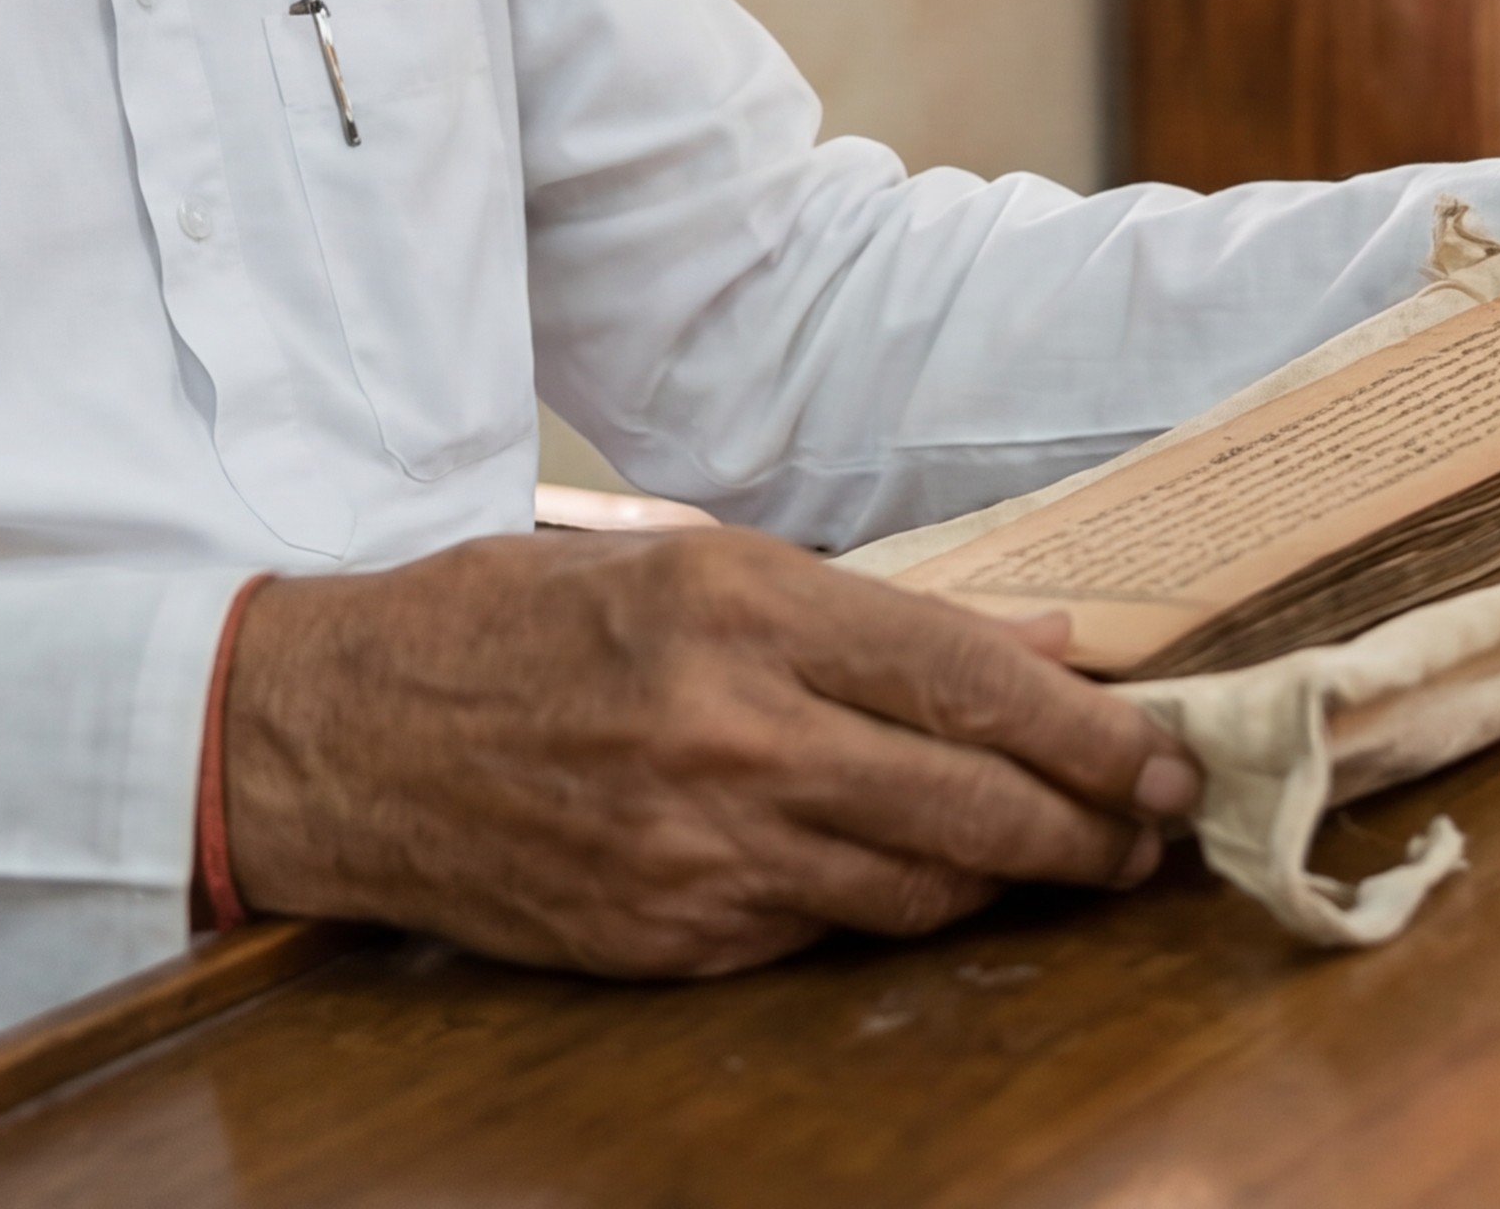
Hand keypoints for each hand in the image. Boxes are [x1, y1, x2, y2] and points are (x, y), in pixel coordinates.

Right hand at [221, 527, 1196, 973]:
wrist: (336, 738)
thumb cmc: (503, 625)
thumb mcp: (681, 562)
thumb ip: (866, 611)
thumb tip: (1037, 647)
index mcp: (735, 608)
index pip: (964, 681)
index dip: (1088, 732)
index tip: (1163, 752)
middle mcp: (728, 732)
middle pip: (969, 805)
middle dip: (1088, 828)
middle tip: (1148, 832)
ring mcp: (696, 851)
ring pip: (913, 890)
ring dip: (1000, 881)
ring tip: (1052, 859)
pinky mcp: (666, 938)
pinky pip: (819, 936)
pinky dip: (874, 908)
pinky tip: (899, 881)